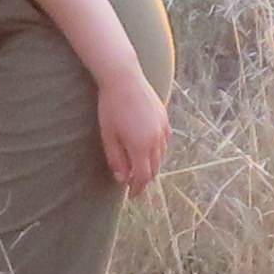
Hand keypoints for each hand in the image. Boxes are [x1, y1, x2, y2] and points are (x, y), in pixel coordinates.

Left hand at [99, 75, 171, 194]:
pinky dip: (157, 150)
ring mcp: (163, 128)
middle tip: (134, 184)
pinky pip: (164, 141)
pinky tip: (148, 148)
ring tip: (140, 167)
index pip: (142, 177)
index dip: (137, 188)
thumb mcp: (108, 136)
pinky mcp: (165, 118)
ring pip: (161, 156)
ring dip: (151, 165)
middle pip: (154, 169)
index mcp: (141, 147)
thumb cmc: (111, 107)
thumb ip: (116, 159)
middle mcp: (156, 140)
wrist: (124, 78)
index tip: (132, 195)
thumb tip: (122, 178)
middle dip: (144, 179)